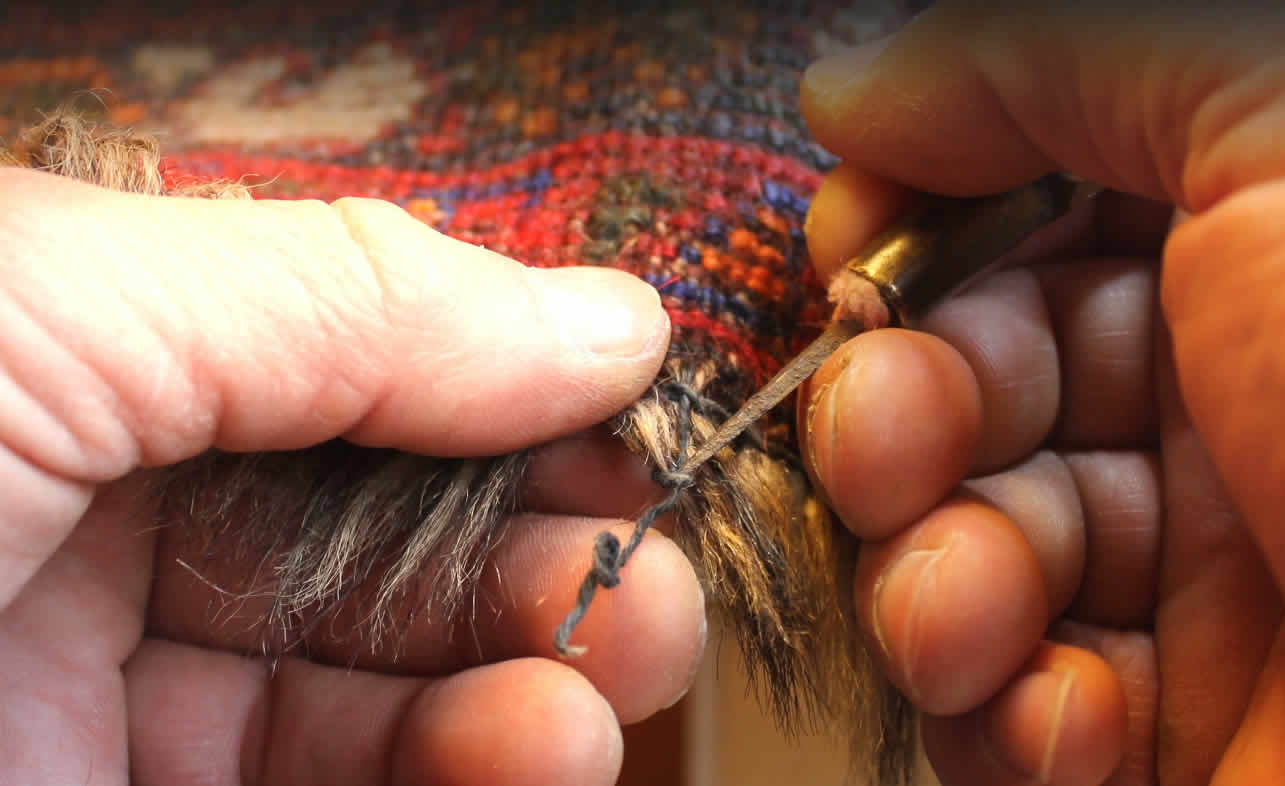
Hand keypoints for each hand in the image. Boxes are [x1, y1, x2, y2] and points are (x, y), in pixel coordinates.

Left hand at [0, 168, 704, 785]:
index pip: (357, 373)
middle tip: (650, 571)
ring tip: (628, 654)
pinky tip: (547, 746)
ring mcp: (109, 697)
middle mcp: (104, 527)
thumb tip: (611, 322)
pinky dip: (475, 775)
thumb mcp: (63, 305)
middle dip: (550, 551)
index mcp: (89, 360)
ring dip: (542, 674)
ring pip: (385, 688)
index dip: (514, 396)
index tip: (641, 422)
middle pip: (394, 538)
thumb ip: (344, 300)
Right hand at [798, 3, 1284, 783]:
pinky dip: (1003, 711)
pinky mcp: (1200, 747)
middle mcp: (1245, 406)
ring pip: (974, 555)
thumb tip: (861, 80)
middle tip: (898, 441)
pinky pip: (1024, 714)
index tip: (860, 253)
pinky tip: (1062, 709)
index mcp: (1283, 243)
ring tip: (968, 605)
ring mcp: (1222, 586)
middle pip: (983, 390)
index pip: (1037, 219)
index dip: (925, 232)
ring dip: (930, 575)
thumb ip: (1065, 50)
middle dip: (900, 413)